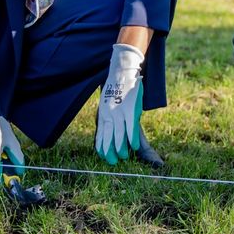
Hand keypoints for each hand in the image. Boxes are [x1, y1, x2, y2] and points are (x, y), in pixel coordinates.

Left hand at [96, 43, 145, 165]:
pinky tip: (133, 147)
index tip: (103, 156)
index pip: (100, 136)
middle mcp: (109, 116)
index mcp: (102, 115)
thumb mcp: (105, 103)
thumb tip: (106, 128)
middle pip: (108, 139)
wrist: (122, 72)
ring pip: (119, 136)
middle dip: (110, 152)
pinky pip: (130, 128)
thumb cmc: (115, 89)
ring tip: (124, 157)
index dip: (102, 148)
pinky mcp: (130, 110)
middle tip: (114, 161)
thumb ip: (106, 116)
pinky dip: (131, 139)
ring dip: (121, 148)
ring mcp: (120, 114)